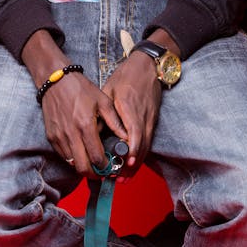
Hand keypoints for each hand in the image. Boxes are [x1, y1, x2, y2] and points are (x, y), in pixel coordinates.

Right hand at [40, 70, 124, 177]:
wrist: (55, 80)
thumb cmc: (80, 89)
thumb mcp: (103, 101)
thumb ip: (115, 122)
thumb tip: (126, 137)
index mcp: (85, 125)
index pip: (96, 157)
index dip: (105, 167)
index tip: (111, 166)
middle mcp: (70, 134)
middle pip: (82, 168)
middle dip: (94, 174)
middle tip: (102, 170)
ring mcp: (59, 137)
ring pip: (72, 164)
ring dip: (83, 166)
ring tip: (92, 161)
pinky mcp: (51, 137)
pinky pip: (63, 156)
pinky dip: (73, 158)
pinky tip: (81, 151)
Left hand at [102, 50, 161, 174]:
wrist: (148, 66)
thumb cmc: (127, 76)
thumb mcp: (110, 89)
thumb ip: (104, 111)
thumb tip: (94, 131)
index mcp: (129, 106)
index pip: (134, 133)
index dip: (131, 150)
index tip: (125, 163)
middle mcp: (142, 116)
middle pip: (141, 146)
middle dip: (131, 165)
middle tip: (120, 180)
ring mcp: (150, 119)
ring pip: (146, 147)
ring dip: (136, 164)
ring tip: (124, 179)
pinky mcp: (152, 121)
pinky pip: (147, 142)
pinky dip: (140, 155)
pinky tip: (131, 165)